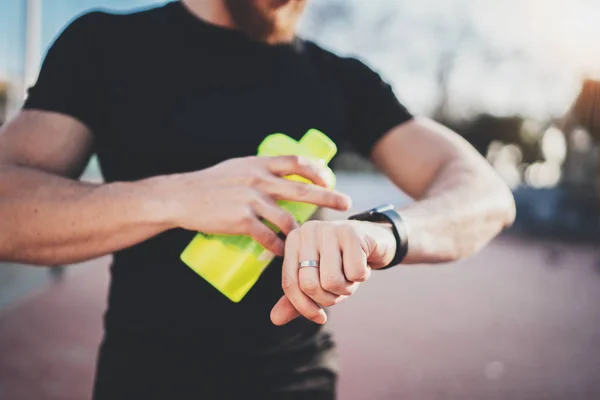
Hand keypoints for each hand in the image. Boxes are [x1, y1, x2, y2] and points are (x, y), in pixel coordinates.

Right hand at [158, 156, 351, 255]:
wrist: (182, 197)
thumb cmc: (210, 182)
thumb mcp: (238, 167)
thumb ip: (259, 170)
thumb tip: (281, 175)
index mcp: (259, 164)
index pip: (296, 162)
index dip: (316, 170)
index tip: (328, 179)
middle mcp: (258, 180)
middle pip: (302, 190)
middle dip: (327, 197)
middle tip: (345, 203)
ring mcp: (250, 201)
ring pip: (287, 219)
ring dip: (301, 233)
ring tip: (308, 240)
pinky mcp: (241, 221)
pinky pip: (268, 237)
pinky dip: (278, 247)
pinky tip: (283, 253)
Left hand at [270, 220, 396, 324]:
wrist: (373, 240)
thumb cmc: (341, 262)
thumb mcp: (317, 280)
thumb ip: (296, 299)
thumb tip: (275, 319)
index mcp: (293, 240)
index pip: (290, 284)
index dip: (304, 307)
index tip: (320, 317)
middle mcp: (308, 230)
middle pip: (310, 285)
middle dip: (329, 298)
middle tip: (340, 289)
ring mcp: (329, 229)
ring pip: (332, 281)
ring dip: (346, 288)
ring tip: (351, 274)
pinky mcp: (352, 233)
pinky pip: (354, 274)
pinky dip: (361, 276)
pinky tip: (363, 264)